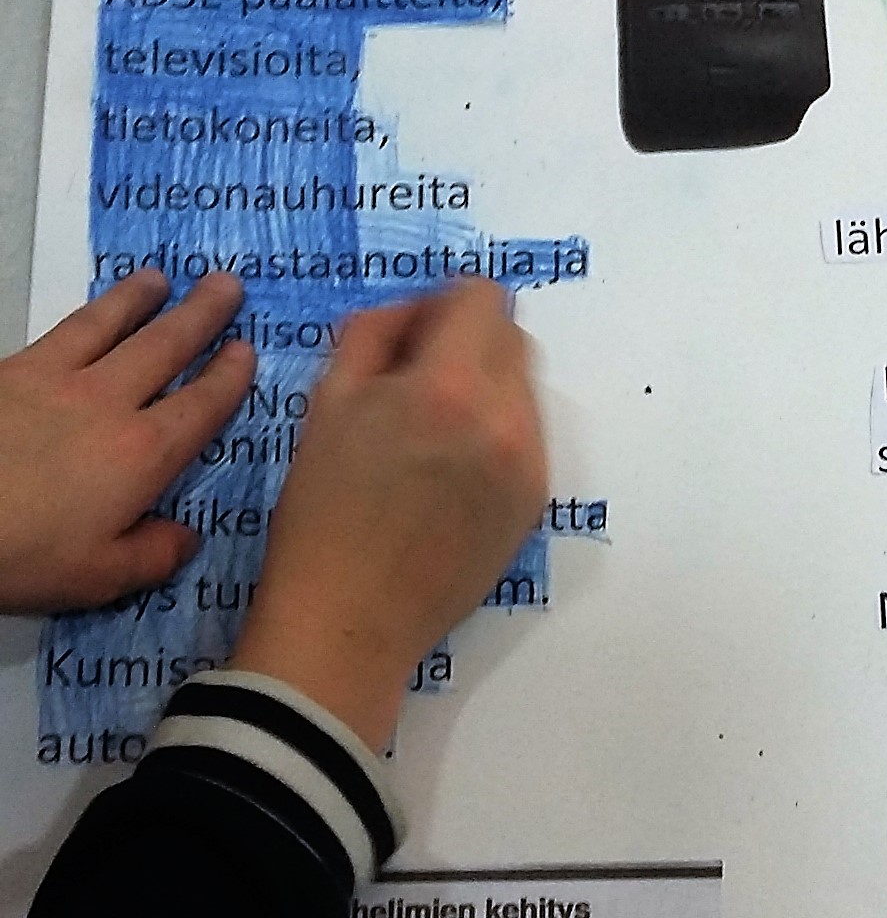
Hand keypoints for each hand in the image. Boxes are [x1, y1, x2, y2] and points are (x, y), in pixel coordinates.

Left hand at [0, 269, 254, 612]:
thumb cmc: (21, 554)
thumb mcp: (96, 578)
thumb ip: (150, 555)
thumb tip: (186, 536)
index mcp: (142, 454)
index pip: (200, 407)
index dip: (228, 377)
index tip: (247, 349)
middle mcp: (108, 402)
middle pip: (165, 347)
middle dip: (200, 315)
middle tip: (226, 283)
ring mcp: (55, 378)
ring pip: (108, 324)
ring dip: (138, 299)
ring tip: (158, 278)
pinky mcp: (10, 370)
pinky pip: (59, 331)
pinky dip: (85, 314)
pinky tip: (86, 314)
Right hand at [230, 282, 548, 748]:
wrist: (348, 622)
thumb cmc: (320, 513)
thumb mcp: (327, 403)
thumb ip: (374, 335)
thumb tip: (415, 312)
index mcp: (450, 386)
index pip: (483, 296)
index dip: (441, 304)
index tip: (410, 336)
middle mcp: (506, 420)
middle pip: (512, 337)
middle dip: (467, 341)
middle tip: (413, 383)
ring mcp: (529, 466)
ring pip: (524, 388)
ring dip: (485, 388)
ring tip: (428, 435)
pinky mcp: (534, 505)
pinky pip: (528, 439)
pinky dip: (495, 435)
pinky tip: (447, 473)